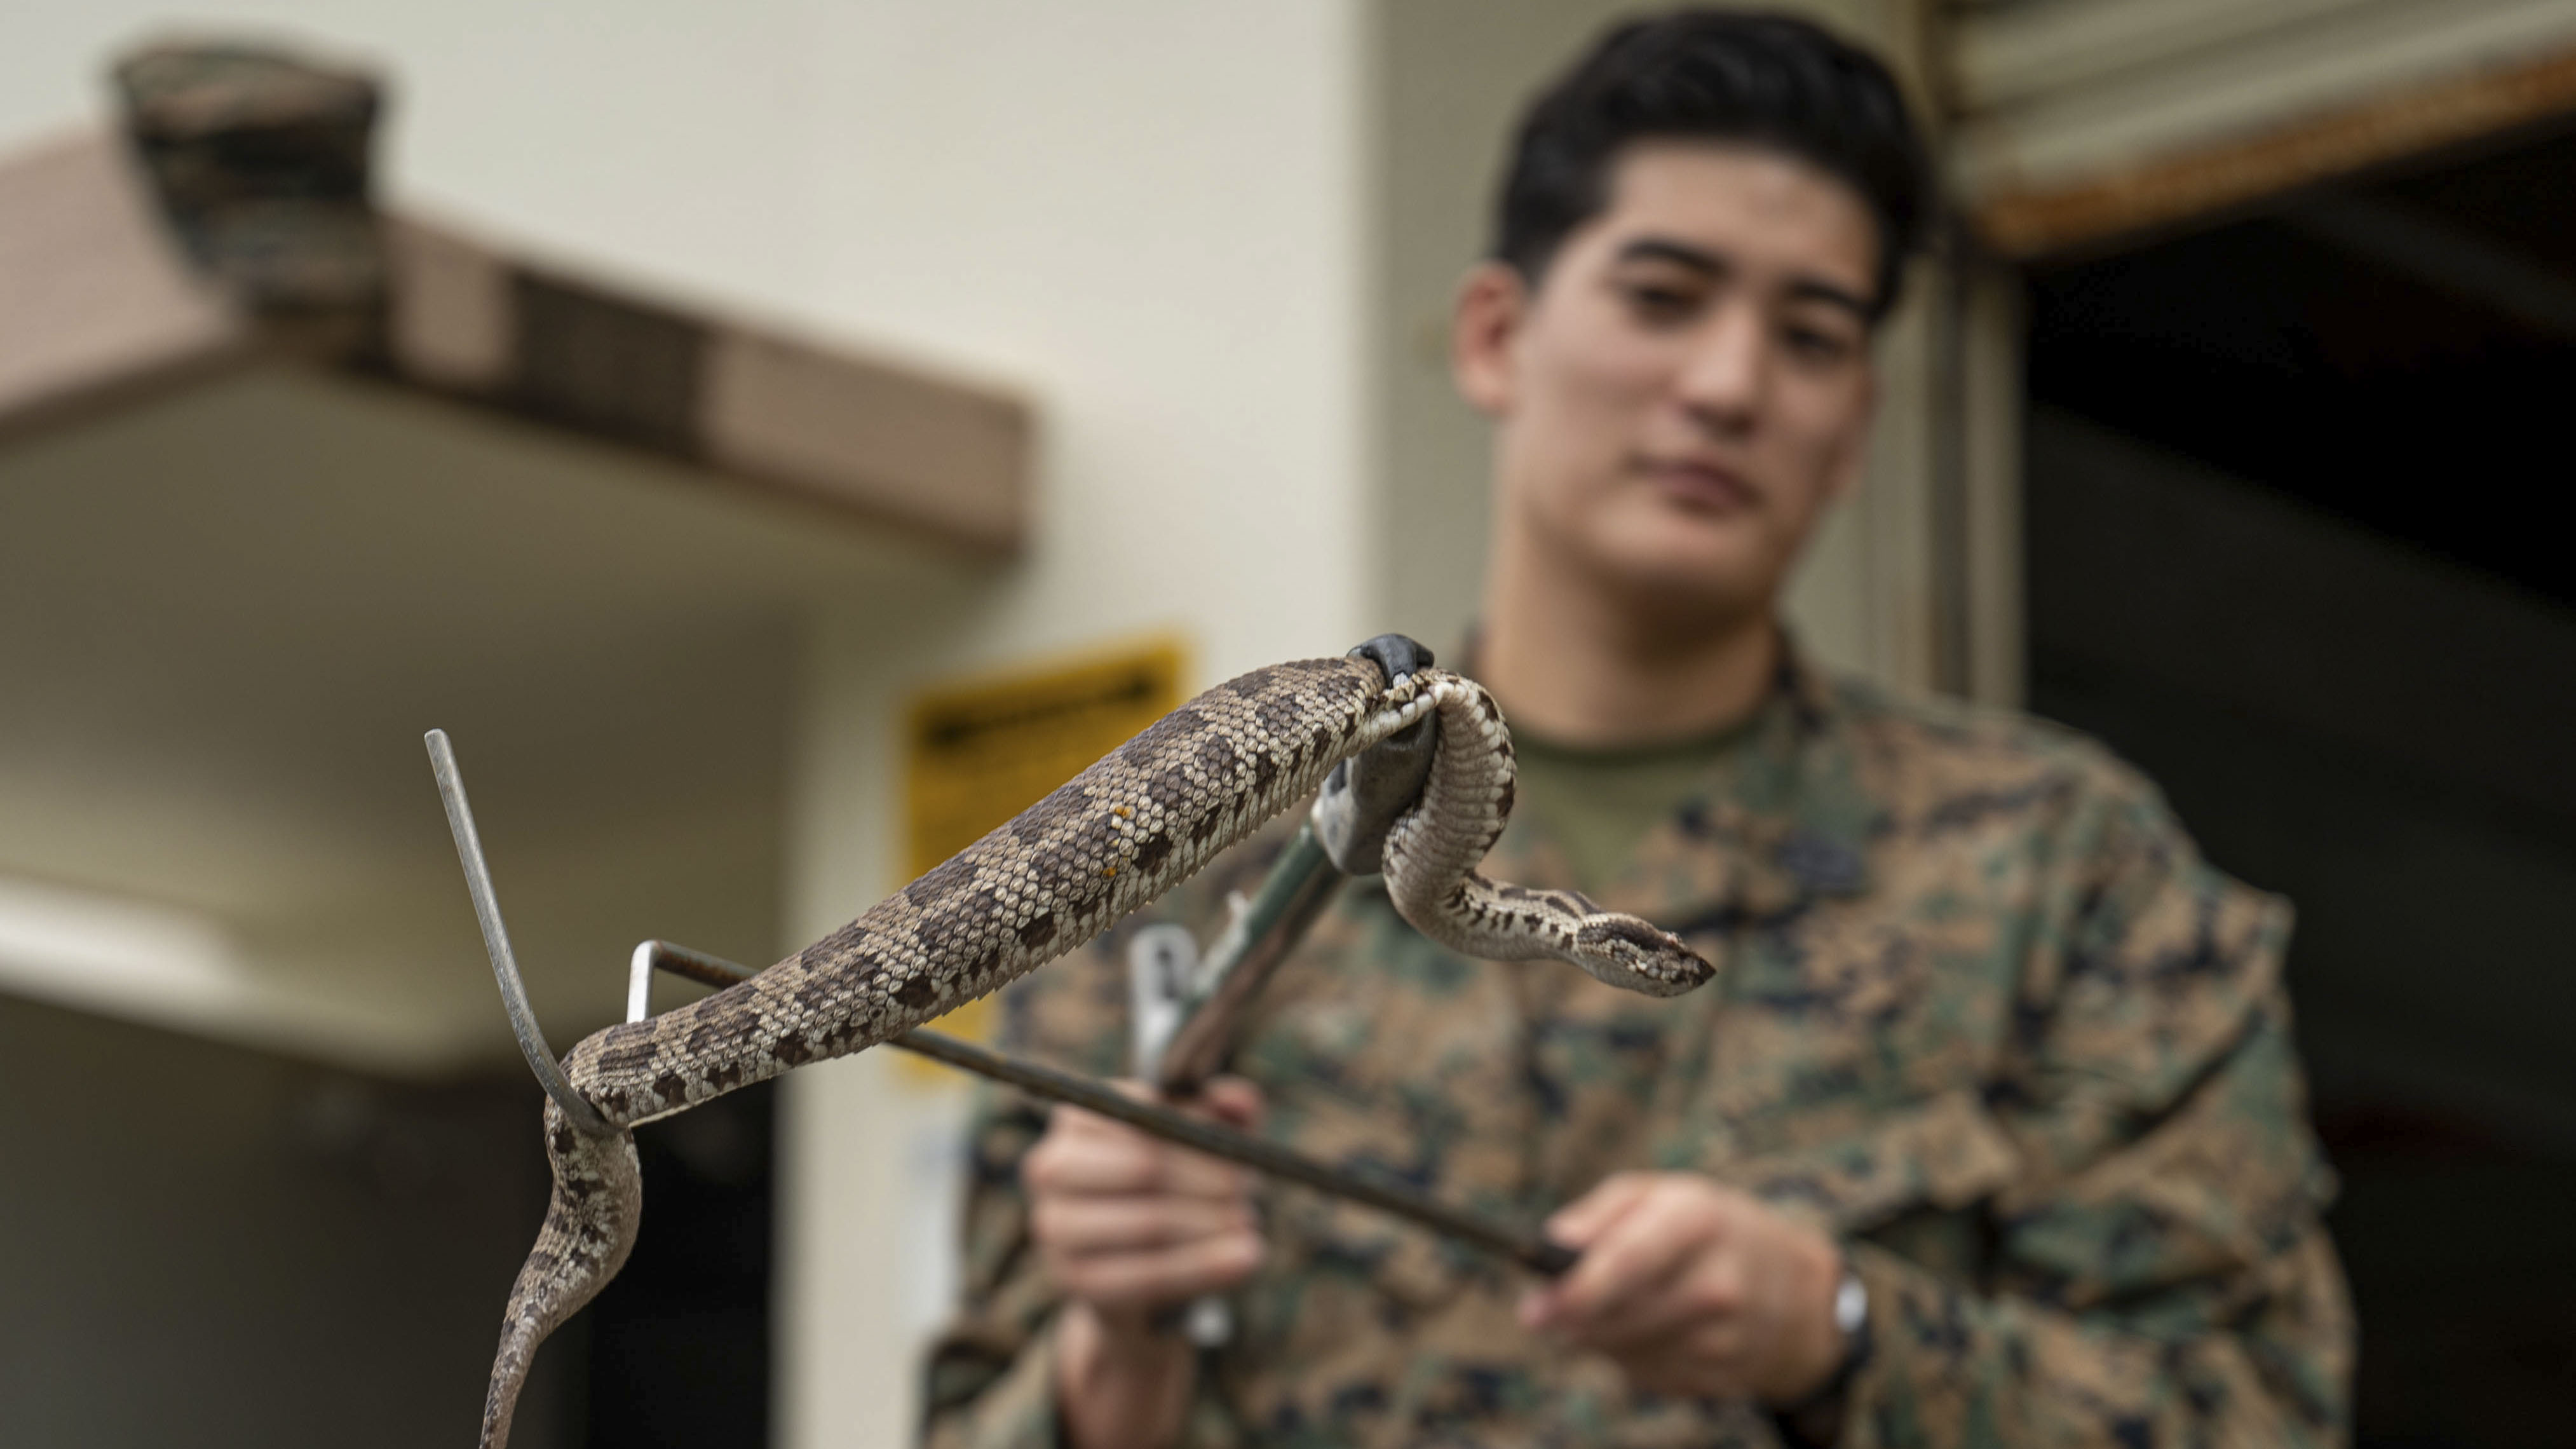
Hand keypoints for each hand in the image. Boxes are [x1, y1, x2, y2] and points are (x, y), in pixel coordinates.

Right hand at [1021, 1076, 1265, 1448]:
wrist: (1138, 1269)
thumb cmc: (1173, 1184)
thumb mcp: (1200, 1140)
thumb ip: (1221, 1111)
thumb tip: (1240, 1100)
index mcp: (1077, 1116)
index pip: (1139, 1111)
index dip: (1195, 1129)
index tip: (1236, 1149)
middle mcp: (1051, 1165)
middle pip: (1145, 1165)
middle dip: (1209, 1179)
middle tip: (1250, 1190)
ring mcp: (1056, 1225)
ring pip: (1149, 1222)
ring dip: (1211, 1224)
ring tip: (1250, 1224)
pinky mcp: (1073, 1278)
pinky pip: (1147, 1274)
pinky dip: (1204, 1266)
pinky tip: (1247, 1259)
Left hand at [1517, 1172, 1847, 1404]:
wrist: (1792, 1288)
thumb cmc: (1704, 1228)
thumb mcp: (1658, 1195)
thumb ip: (1598, 1215)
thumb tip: (1550, 1245)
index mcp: (1698, 1220)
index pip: (1629, 1262)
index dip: (1576, 1291)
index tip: (1532, 1312)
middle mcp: (1718, 1282)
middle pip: (1621, 1318)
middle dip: (1572, 1320)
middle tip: (1542, 1313)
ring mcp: (1725, 1337)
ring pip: (1626, 1352)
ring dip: (1600, 1336)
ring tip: (1610, 1308)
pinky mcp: (1722, 1378)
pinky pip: (1648, 1376)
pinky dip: (1631, 1357)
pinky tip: (1646, 1331)